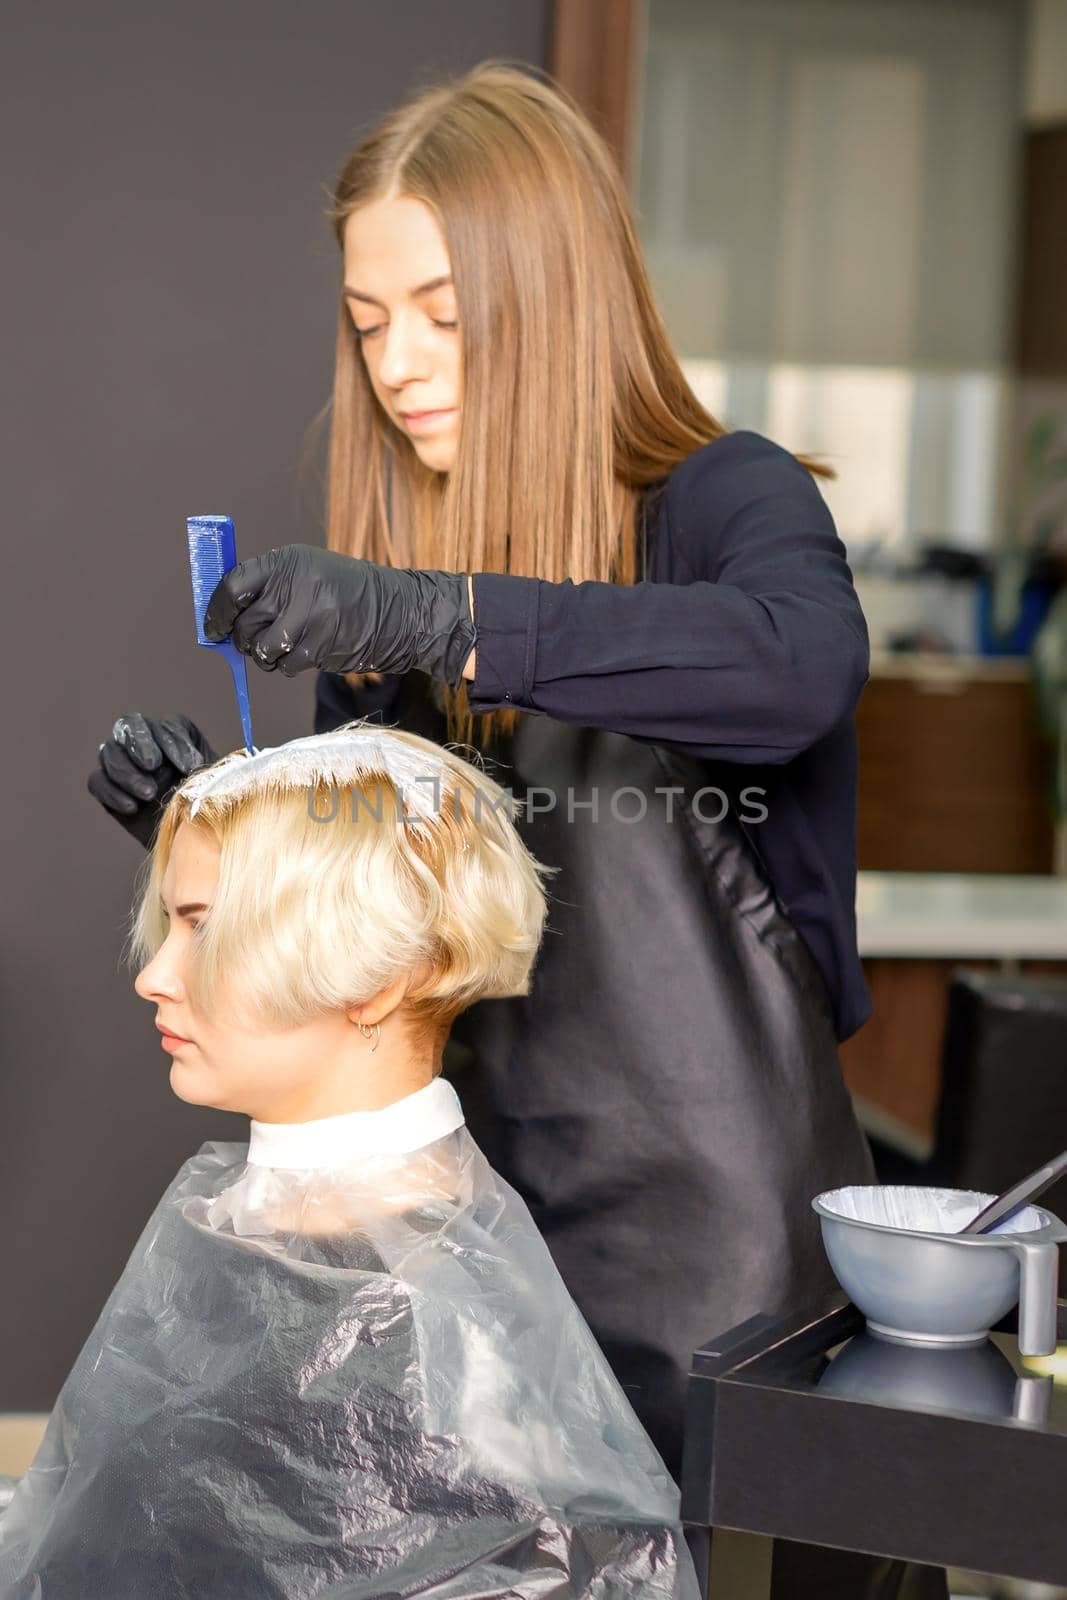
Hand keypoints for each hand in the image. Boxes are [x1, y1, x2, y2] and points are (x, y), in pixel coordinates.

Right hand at [87, 713, 217, 849]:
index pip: (164, 725)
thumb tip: (253, 757)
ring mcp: (124, 765)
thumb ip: (225, 767)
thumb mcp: (222, 784)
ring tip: (149, 794)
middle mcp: (145, 743)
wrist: (191, 840)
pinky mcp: (109, 788)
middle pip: (127, 727)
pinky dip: (111, 792)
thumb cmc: (210, 806)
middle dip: (139, 745)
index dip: (171, 740)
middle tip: (153, 767)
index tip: (187, 765)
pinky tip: (132, 807)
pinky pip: (97, 782)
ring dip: (126, 771)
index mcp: (174, 735)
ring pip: (109, 753)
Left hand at [203, 545, 476, 689]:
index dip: (217, 610)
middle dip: (241, 639)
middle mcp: (295, 586)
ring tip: (279, 648)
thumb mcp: (307, 572)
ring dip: (263, 655)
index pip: (232, 586)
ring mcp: (308, 617)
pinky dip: (286, 666)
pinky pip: (284, 665)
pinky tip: (302, 654)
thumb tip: (223, 613)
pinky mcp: (320, 646)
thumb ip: (268, 586)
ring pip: (260, 649)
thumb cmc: (345, 592)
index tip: (213, 627)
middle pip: (244, 623)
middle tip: (250, 641)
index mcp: (286, 562)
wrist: (397, 611)